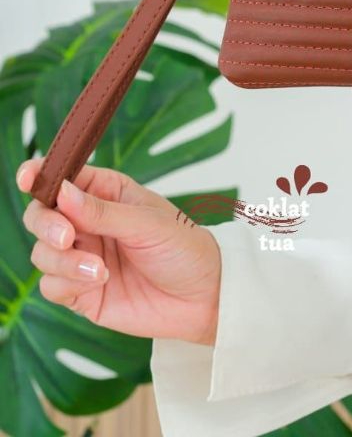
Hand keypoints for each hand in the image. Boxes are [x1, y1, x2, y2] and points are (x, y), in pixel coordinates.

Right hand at [17, 160, 220, 344]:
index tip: (28, 177)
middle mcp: (89, 223)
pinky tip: (99, 282)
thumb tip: (61, 191)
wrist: (202, 296)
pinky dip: (67, 283)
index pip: (64, 178)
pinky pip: (51, 285)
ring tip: (100, 269)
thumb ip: (102, 211)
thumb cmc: (183, 248)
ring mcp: (83, 257)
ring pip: (42, 253)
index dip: (41, 175)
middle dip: (46, 224)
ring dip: (63, 261)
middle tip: (67, 236)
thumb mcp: (147, 223)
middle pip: (41, 216)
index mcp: (108, 194)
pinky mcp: (81, 291)